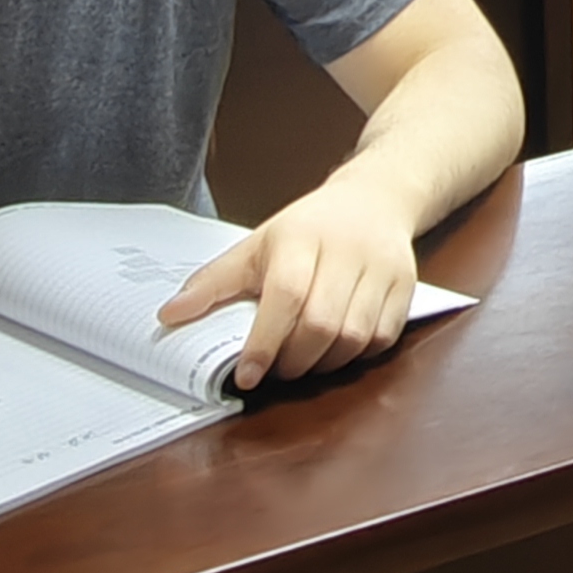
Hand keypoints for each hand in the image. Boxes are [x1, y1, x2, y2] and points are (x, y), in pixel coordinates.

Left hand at [158, 171, 420, 390]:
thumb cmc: (309, 228)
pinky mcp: (405, 285)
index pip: (286, 296)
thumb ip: (213, 282)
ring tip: (304, 361)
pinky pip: (382, 338)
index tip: (246, 375)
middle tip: (276, 370)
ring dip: (323, 363)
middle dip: (293, 361)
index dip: (264, 342)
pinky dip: (356, 356)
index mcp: (302, 236)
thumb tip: (167, 317)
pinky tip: (336, 349)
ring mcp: (381, 267)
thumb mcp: (257, 244)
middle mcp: (346, 250)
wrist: (376, 197)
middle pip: (321, 324)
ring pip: (353, 337)